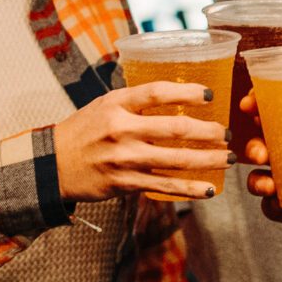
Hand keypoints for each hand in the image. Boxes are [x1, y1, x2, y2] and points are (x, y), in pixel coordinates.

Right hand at [54, 82, 226, 203]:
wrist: (52, 164)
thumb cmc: (84, 130)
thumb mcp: (105, 105)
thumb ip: (137, 102)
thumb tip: (177, 96)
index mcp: (117, 104)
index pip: (158, 92)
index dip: (188, 92)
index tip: (211, 96)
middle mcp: (122, 128)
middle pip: (176, 128)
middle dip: (209, 132)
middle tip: (228, 133)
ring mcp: (124, 158)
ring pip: (176, 160)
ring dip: (208, 160)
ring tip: (229, 159)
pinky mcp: (125, 183)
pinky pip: (165, 186)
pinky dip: (191, 189)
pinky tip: (210, 189)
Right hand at [244, 93, 281, 242]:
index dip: (262, 108)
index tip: (251, 103)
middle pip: (266, 148)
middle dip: (253, 145)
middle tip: (259, 148)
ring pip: (265, 179)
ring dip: (256, 177)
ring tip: (265, 179)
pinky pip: (278, 210)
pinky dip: (270, 204)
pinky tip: (275, 197)